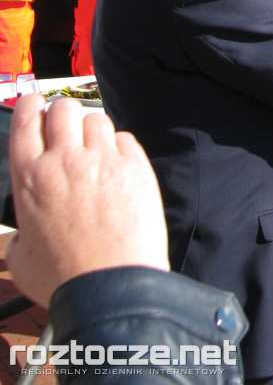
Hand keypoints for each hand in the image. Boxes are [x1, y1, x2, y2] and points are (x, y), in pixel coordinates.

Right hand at [5, 95, 169, 307]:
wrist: (111, 284)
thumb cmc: (64, 277)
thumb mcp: (21, 255)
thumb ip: (18, 235)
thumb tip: (19, 238)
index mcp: (30, 177)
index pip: (27, 120)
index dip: (32, 106)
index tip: (37, 104)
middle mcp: (64, 161)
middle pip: (64, 110)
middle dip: (65, 114)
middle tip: (69, 128)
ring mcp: (102, 162)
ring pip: (97, 119)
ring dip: (93, 129)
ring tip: (95, 149)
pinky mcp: (136, 169)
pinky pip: (125, 139)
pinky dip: (120, 146)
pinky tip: (118, 164)